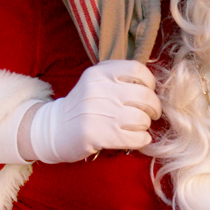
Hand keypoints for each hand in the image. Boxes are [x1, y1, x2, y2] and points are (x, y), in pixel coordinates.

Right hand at [26, 61, 160, 161]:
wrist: (55, 128)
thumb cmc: (83, 106)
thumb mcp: (95, 82)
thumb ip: (119, 78)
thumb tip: (151, 86)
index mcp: (100, 72)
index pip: (137, 70)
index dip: (150, 82)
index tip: (149, 91)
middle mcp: (99, 90)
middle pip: (145, 96)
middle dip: (154, 107)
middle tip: (151, 114)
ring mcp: (98, 113)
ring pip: (141, 118)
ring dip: (145, 125)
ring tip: (138, 127)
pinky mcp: (98, 135)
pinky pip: (135, 138)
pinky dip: (142, 139)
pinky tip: (138, 138)